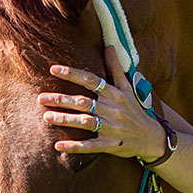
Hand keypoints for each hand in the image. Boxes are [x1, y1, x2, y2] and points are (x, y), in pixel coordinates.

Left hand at [37, 46, 165, 161]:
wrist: (152, 137)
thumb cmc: (134, 110)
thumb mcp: (128, 88)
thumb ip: (116, 68)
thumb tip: (109, 46)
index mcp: (115, 94)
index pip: (91, 80)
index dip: (72, 74)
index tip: (53, 69)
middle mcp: (112, 109)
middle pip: (83, 102)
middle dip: (61, 99)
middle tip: (40, 98)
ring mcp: (111, 128)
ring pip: (84, 122)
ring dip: (64, 119)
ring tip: (46, 117)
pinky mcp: (110, 145)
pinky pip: (89, 146)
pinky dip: (74, 146)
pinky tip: (58, 145)